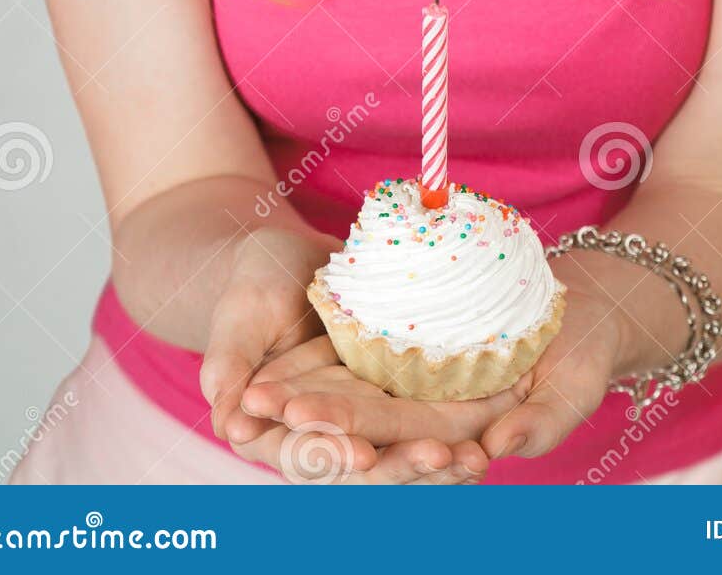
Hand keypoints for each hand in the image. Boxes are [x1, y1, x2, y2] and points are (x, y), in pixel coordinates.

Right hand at [199, 227, 492, 482]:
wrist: (292, 256)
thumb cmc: (255, 281)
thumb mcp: (241, 312)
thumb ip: (230, 361)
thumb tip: (226, 417)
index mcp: (280, 427)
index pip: (305, 452)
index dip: (331, 456)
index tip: (359, 455)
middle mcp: (329, 431)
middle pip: (365, 463)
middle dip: (401, 466)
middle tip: (439, 461)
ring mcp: (368, 414)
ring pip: (404, 448)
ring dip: (439, 461)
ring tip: (475, 461)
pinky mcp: (398, 392)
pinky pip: (432, 416)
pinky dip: (460, 428)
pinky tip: (495, 427)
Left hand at [242, 281, 620, 470]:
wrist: (589, 306)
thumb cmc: (589, 352)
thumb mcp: (576, 386)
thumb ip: (541, 424)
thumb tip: (496, 453)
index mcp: (465, 434)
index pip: (405, 444)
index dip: (358, 439)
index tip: (311, 430)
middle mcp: (432, 414)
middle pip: (363, 420)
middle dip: (311, 418)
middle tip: (261, 409)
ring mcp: (417, 380)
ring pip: (351, 390)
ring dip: (302, 394)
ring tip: (252, 394)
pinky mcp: (409, 342)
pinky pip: (360, 349)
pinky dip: (320, 359)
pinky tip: (277, 360)